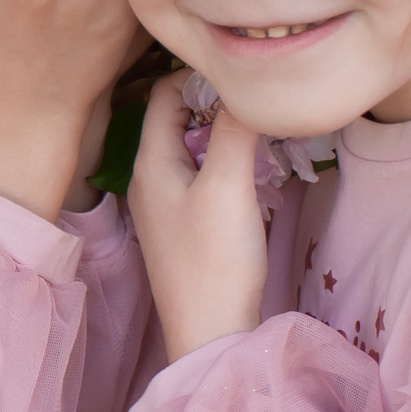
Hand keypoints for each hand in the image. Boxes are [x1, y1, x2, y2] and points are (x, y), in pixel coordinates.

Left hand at [129, 78, 270, 361]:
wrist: (211, 336)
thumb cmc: (214, 262)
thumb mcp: (227, 186)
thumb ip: (233, 131)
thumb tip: (246, 85)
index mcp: (149, 163)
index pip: (165, 94)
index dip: (200, 76)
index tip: (243, 74)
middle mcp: (149, 179)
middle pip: (178, 119)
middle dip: (215, 104)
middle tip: (257, 99)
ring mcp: (166, 205)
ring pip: (192, 148)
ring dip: (223, 134)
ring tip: (261, 129)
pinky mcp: (186, 226)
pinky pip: (202, 176)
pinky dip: (225, 162)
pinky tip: (255, 169)